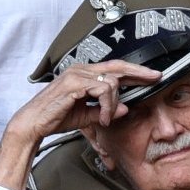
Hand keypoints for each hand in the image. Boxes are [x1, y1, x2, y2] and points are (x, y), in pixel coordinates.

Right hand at [2, 60, 161, 147]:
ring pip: (111, 82)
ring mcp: (76, 74)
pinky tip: (101, 118)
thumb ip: (105, 111)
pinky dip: (106, 106)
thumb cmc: (55, 118)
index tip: (151, 76)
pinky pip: (102, 91)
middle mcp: (80, 70)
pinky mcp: (73, 83)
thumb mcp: (86, 116)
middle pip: (117, 66)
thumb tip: (125, 108)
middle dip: (139, 72)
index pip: (114, 68)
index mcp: (83, 74)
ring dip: (113, 104)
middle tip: (155, 77)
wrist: (34, 123)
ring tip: (105, 119)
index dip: (134, 71)